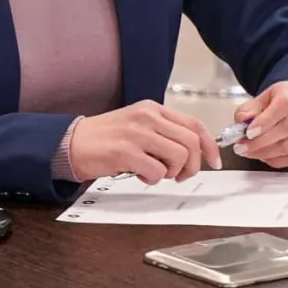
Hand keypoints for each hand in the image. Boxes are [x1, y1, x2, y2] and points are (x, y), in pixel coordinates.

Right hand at [68, 100, 221, 183]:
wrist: (72, 142)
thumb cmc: (106, 138)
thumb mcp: (138, 125)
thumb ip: (163, 132)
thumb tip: (192, 151)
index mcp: (152, 109)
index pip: (194, 124)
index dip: (210, 146)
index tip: (214, 161)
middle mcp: (147, 117)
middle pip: (191, 142)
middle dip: (192, 165)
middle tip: (179, 175)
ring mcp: (137, 133)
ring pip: (178, 156)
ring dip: (171, 172)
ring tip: (154, 172)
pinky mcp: (126, 151)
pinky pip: (156, 171)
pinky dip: (152, 179)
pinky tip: (139, 174)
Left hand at [233, 81, 287, 168]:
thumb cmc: (271, 106)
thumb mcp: (256, 103)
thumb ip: (247, 111)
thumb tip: (243, 121)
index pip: (282, 105)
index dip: (265, 121)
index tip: (248, 133)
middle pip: (287, 128)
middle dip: (261, 141)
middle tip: (243, 147)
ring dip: (266, 153)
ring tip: (250, 152)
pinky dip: (277, 161)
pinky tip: (265, 157)